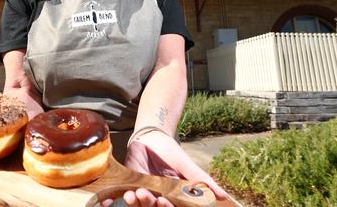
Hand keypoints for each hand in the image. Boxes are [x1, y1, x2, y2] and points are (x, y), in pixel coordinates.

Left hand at [103, 131, 227, 206]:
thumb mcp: (187, 166)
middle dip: (149, 206)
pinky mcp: (126, 184)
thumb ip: (201, 181)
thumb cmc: (171, 152)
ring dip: (135, 203)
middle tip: (147, 196)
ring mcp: (140, 192)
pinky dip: (115, 199)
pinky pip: (120, 196)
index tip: (163, 201)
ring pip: (137, 205)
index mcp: (170, 198)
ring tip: (133, 193)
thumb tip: (223, 196)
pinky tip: (113, 198)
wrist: (151, 137)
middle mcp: (155, 198)